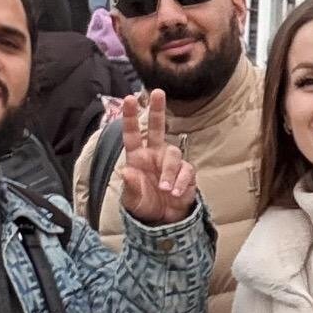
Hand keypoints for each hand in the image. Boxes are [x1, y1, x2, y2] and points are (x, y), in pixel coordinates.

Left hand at [114, 90, 199, 223]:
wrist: (164, 220)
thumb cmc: (145, 204)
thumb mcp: (133, 200)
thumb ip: (131, 186)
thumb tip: (126, 172)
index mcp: (137, 157)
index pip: (132, 134)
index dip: (130, 116)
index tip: (129, 99)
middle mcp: (154, 154)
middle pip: (157, 128)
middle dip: (157, 110)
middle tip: (158, 92)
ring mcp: (170, 162)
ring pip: (173, 155)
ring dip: (168, 172)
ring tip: (164, 190)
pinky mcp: (186, 173)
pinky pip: (185, 171)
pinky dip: (180, 182)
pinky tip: (174, 193)